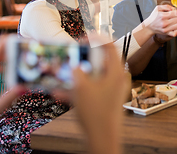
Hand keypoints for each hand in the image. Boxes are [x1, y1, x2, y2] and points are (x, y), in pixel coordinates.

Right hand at [72, 37, 127, 153]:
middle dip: (83, 59)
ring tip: (61, 75)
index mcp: (116, 72)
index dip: (95, 38)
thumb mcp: (81, 88)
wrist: (102, 139)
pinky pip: (91, 90)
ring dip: (77, 76)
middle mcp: (117, 79)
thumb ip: (76, 71)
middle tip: (72, 57)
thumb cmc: (96, 114)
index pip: (110, 45)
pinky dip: (78, 90)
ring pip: (93, 76)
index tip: (83, 38)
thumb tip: (74, 64)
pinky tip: (59, 93)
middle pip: (100, 61)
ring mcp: (113, 90)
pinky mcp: (106, 100)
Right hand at [142, 5, 176, 37]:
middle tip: (174, 17)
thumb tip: (173, 8)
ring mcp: (165, 29)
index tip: (175, 12)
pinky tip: (174, 28)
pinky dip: (176, 30)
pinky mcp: (166, 33)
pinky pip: (175, 33)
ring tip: (174, 22)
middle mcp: (164, 23)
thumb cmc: (154, 17)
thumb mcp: (158, 8)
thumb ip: (166, 6)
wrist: (149, 26)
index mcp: (162, 15)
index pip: (176, 13)